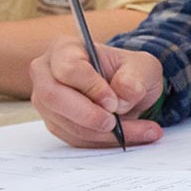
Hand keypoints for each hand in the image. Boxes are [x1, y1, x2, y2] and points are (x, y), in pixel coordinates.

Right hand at [30, 36, 164, 147]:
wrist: (127, 88)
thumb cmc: (129, 71)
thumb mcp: (143, 67)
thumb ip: (135, 77)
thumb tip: (122, 96)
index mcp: (65, 49)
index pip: (68, 68)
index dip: (90, 87)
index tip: (113, 101)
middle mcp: (47, 74)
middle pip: (53, 97)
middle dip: (88, 115)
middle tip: (115, 123)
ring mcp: (47, 101)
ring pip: (65, 123)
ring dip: (103, 133)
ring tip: (141, 131)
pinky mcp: (56, 123)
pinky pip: (74, 138)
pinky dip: (102, 141)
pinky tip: (128, 137)